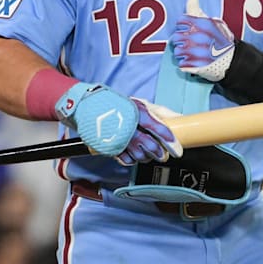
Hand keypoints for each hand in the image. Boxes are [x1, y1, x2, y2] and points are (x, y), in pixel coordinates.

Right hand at [55, 83, 182, 164]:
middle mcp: (128, 127)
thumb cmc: (112, 104)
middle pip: (150, 146)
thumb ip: (151, 115)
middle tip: (163, 154)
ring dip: (146, 156)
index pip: (158, 129)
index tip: (177, 150)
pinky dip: (132, 159)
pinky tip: (132, 154)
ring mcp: (118, 139)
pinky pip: (126, 160)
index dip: (169, 141)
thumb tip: (170, 123)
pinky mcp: (110, 147)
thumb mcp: (134, 104)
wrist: (86, 106)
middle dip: (159, 153)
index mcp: (136, 113)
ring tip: (147, 152)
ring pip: (140, 155)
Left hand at [170, 0, 234, 81]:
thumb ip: (198, 11)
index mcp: (200, 25)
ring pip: (177, 51)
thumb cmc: (221, 40)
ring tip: (191, 53)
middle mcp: (196, 37)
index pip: (180, 22)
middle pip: (176, 37)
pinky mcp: (194, 66)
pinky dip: (185, 64)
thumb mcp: (213, 22)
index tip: (189, 30)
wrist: (233, 60)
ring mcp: (195, 53)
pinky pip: (181, 64)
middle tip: (190, 42)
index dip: (183, 26)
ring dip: (182, 52)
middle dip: (181, 40)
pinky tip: (193, 61)